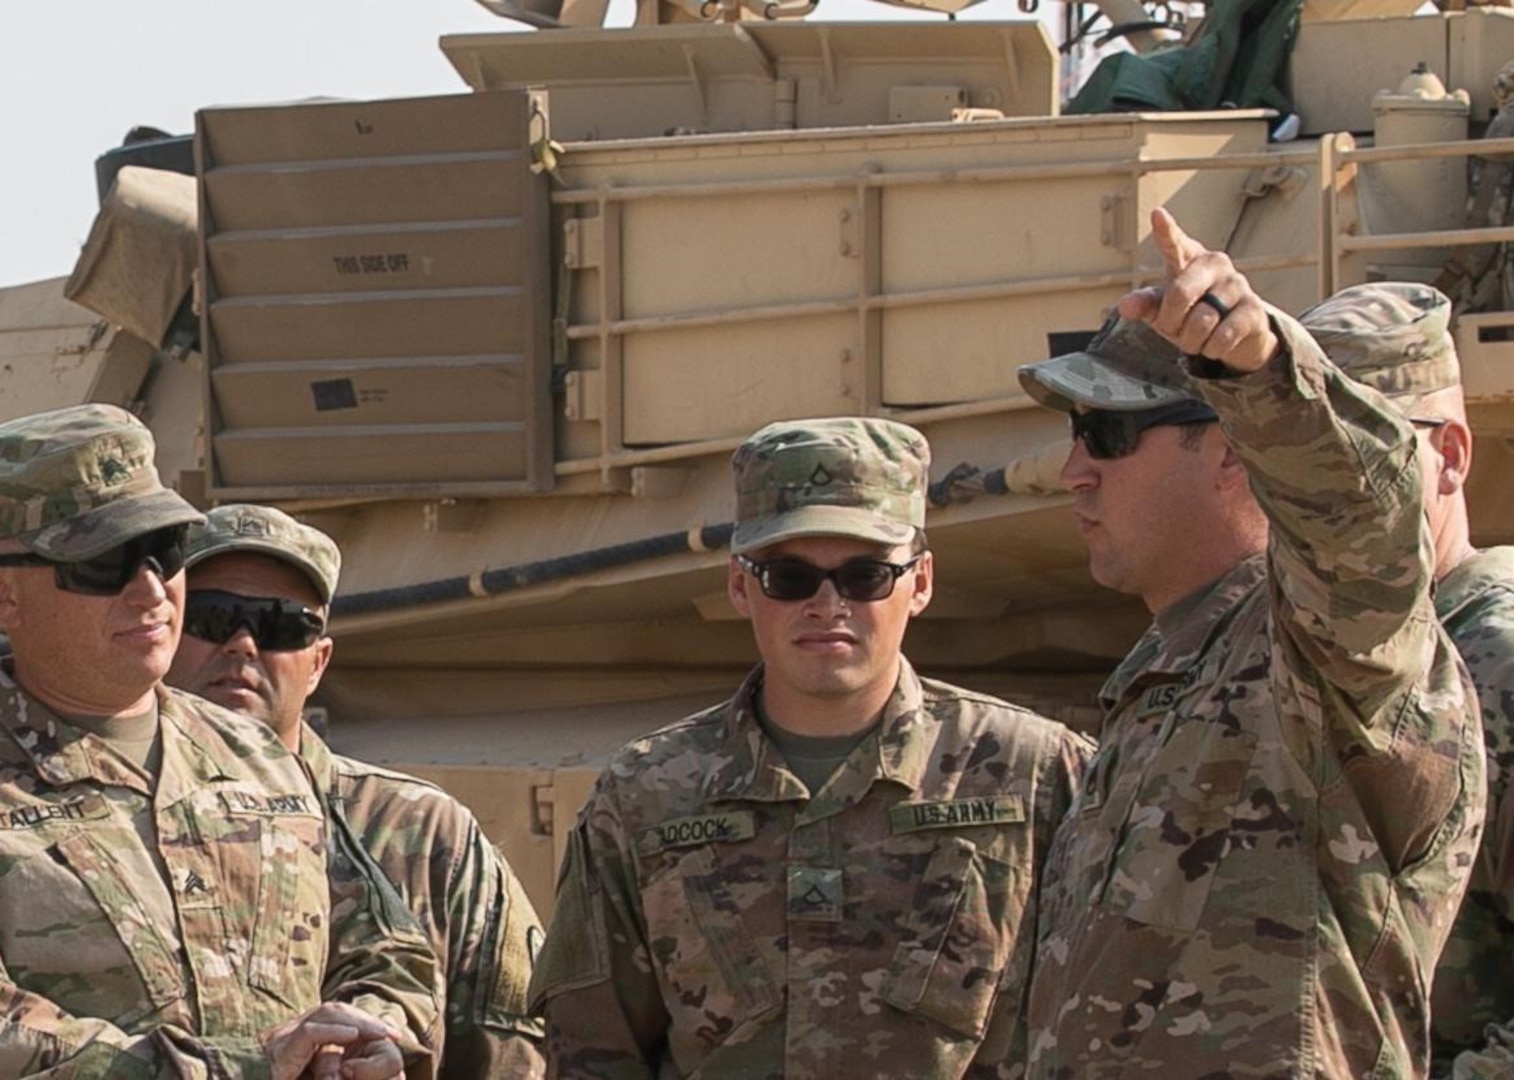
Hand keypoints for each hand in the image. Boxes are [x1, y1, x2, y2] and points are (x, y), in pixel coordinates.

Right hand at [261, 1002, 400, 1079]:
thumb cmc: (281, 1077)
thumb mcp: (317, 1073)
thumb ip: (336, 1069)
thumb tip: (362, 1071)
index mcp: (305, 1037)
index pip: (340, 1017)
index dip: (367, 1021)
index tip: (394, 1034)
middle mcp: (296, 1030)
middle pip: (336, 1011)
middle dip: (367, 1019)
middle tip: (393, 1033)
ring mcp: (287, 1036)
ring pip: (325, 1014)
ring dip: (356, 1021)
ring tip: (380, 1033)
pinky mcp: (280, 1050)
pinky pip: (309, 1033)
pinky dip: (332, 1033)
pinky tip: (352, 1036)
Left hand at [1118, 207, 1279, 373]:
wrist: (1235, 335)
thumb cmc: (1191, 312)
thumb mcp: (1162, 309)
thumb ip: (1144, 305)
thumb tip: (1125, 307)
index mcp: (1188, 258)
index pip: (1174, 243)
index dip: (1166, 231)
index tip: (1157, 215)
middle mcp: (1215, 264)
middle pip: (1180, 293)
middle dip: (1170, 322)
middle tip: (1172, 330)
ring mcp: (1237, 284)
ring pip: (1201, 321)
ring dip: (1191, 340)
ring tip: (1196, 338)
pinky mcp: (1254, 309)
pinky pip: (1222, 336)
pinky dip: (1212, 348)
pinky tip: (1215, 344)